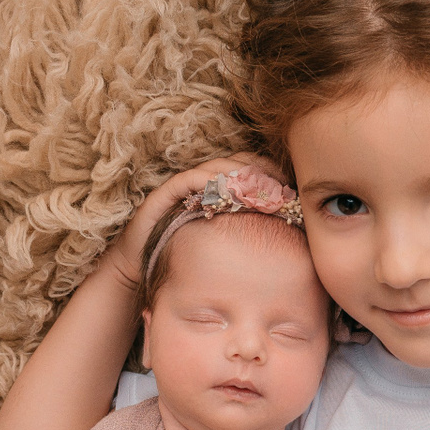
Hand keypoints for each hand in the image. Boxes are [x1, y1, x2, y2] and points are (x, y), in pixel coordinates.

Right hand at [108, 153, 285, 283]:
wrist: (140, 266)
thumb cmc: (187, 259)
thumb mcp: (224, 245)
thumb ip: (247, 234)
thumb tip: (285, 235)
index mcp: (219, 190)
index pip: (249, 167)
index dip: (269, 171)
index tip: (288, 184)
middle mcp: (203, 183)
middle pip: (236, 162)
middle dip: (259, 170)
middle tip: (279, 183)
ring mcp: (184, 186)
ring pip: (216, 168)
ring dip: (237, 174)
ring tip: (257, 187)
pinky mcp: (166, 193)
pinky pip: (190, 179)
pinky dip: (208, 181)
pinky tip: (225, 190)